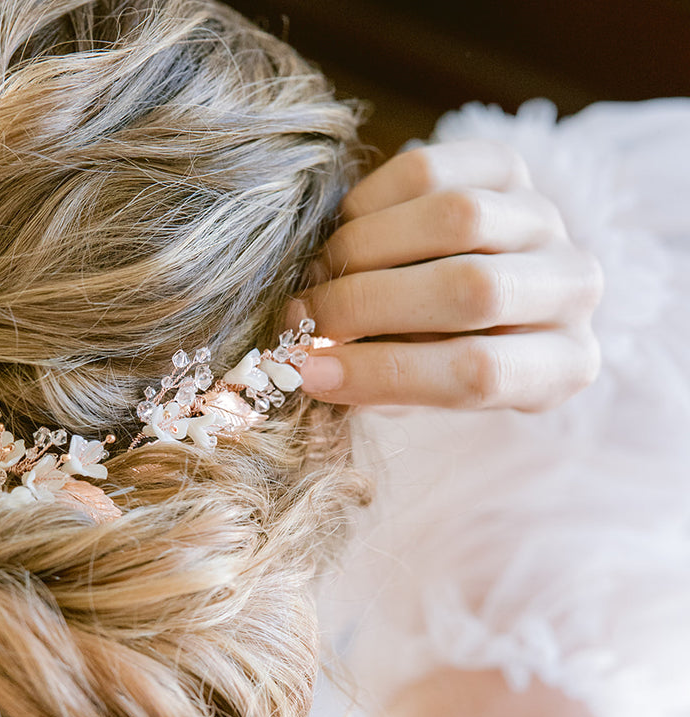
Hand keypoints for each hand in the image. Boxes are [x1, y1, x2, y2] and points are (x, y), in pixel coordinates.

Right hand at [296, 138, 603, 410]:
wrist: (469, 296)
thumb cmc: (438, 362)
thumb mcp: (421, 395)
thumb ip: (378, 385)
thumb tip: (307, 368)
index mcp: (560, 366)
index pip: (478, 374)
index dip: (382, 374)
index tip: (310, 373)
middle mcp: (571, 287)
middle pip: (469, 290)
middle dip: (365, 305)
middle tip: (302, 319)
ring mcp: (545, 218)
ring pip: (453, 219)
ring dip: (361, 251)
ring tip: (317, 278)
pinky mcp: (506, 166)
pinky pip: (429, 170)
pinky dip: (367, 204)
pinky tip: (343, 234)